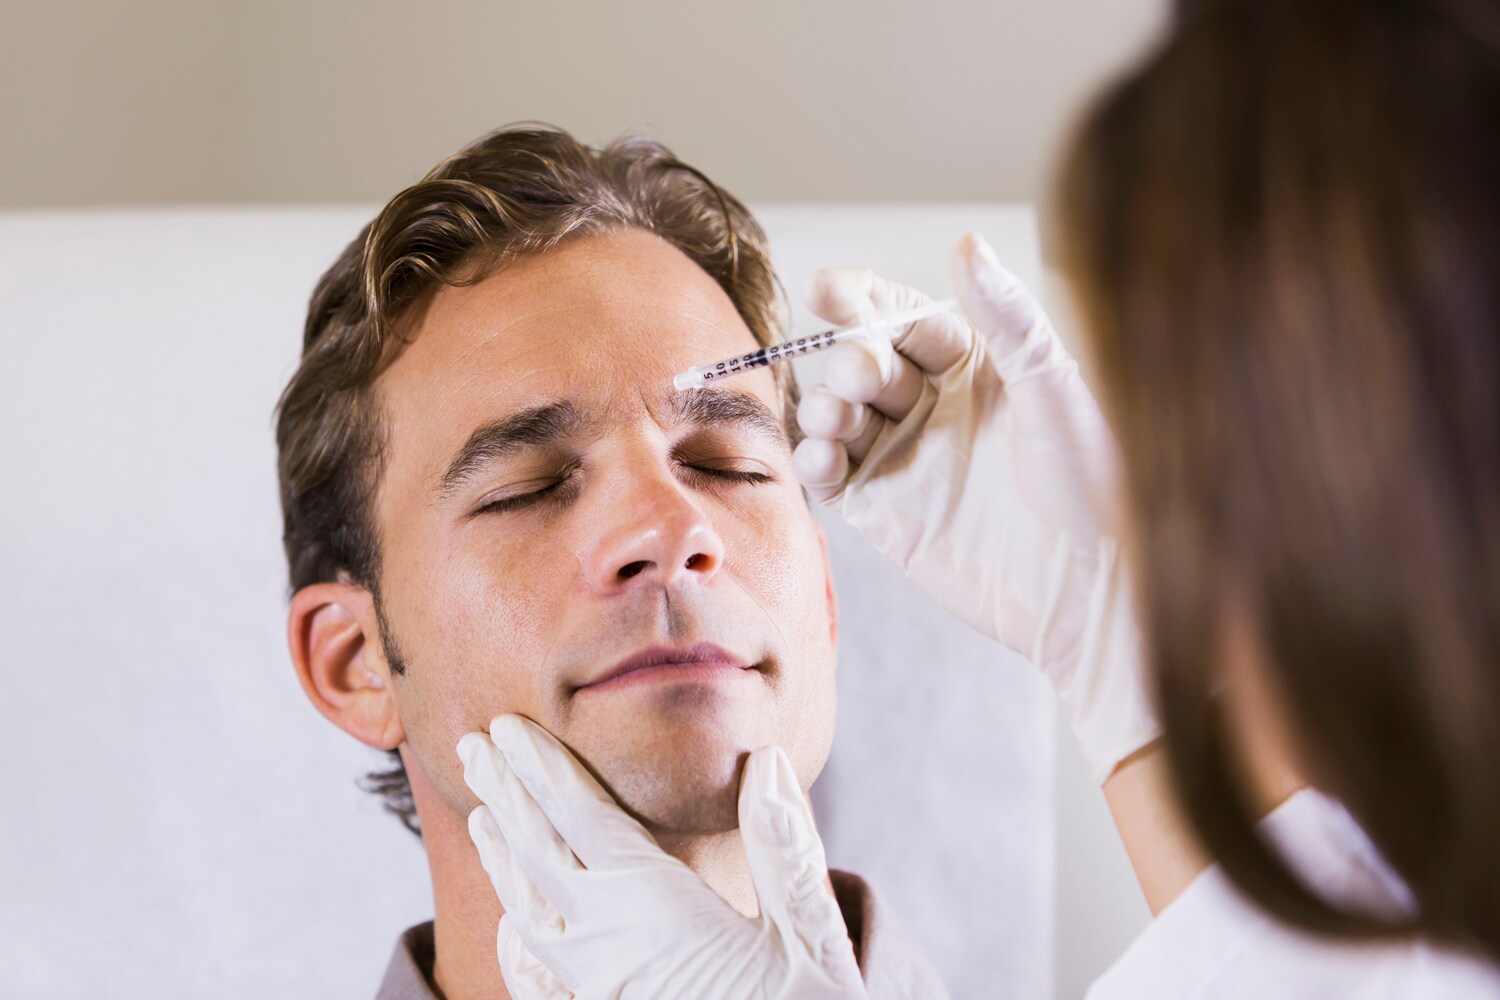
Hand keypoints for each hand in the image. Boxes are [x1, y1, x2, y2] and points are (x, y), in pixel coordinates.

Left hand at [457, 715, 866, 999]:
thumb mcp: (811, 938)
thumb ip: (785, 851)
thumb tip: (769, 761)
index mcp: (658, 914)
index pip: (584, 823)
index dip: (543, 772)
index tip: (507, 728)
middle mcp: (612, 953)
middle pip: (541, 861)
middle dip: (506, 798)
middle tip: (471, 746)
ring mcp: (601, 992)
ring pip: (530, 920)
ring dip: (505, 861)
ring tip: (483, 816)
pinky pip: (539, 988)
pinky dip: (515, 951)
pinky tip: (507, 930)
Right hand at [791, 232, 1158, 780]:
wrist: (1094, 586)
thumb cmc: (1095, 483)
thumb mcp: (1053, 384)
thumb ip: (1005, 316)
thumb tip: (966, 241)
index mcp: (976, 366)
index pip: (903, 317)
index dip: (860, 300)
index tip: (825, 289)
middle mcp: (935, 407)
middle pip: (864, 361)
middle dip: (851, 360)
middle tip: (863, 374)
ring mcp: (906, 459)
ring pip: (837, 415)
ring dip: (824, 406)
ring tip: (837, 416)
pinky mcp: (885, 514)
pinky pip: (833, 477)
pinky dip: (816, 463)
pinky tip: (823, 459)